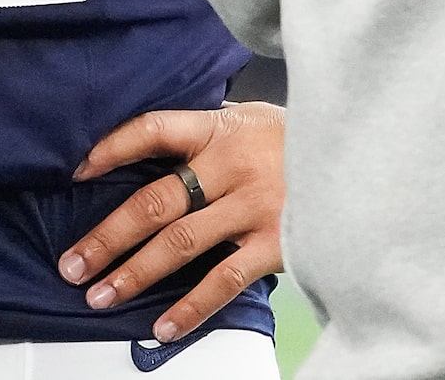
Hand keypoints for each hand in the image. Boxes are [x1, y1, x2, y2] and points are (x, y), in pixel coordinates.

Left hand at [57, 102, 284, 342]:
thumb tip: (155, 145)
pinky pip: (223, 280)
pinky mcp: (276, 244)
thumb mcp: (254, 119)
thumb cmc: (301, 141)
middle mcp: (231, 166)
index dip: (112, 149)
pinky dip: (190, 307)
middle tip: (74, 262)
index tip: (79, 173)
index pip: (152, 130)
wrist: (369, 157)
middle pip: (155, 201)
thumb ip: (209, 132)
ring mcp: (253, 207)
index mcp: (220, 129)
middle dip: (108, 236)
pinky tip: (162, 325)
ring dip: (134, 273)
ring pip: (179, 244)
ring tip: (100, 293)